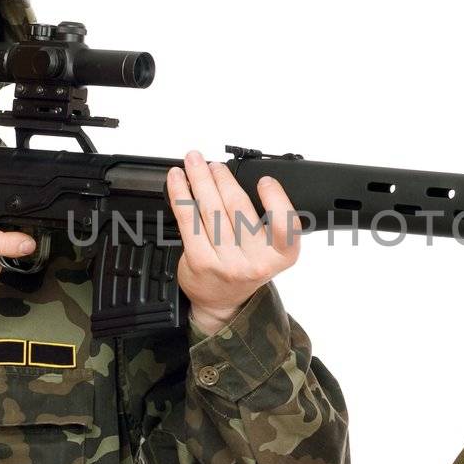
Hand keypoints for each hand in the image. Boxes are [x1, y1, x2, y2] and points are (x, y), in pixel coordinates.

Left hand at [166, 149, 301, 335]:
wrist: (222, 301)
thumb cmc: (245, 266)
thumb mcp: (269, 249)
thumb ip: (265, 219)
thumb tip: (237, 177)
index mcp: (281, 256)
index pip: (286, 225)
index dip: (276, 199)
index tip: (265, 180)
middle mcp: (256, 262)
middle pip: (239, 208)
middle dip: (224, 178)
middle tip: (214, 164)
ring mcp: (227, 263)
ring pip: (211, 210)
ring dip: (200, 179)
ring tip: (194, 162)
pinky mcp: (200, 262)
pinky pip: (188, 219)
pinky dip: (181, 194)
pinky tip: (178, 180)